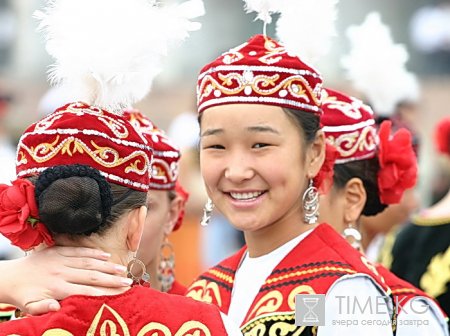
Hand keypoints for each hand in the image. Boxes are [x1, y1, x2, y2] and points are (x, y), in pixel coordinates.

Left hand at [3, 246, 130, 315]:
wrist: (10, 276)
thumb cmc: (23, 295)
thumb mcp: (29, 306)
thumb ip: (43, 308)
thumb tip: (58, 307)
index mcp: (56, 288)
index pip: (86, 291)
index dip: (105, 292)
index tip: (120, 293)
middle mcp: (61, 273)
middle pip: (91, 276)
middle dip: (111, 279)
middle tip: (128, 282)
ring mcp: (61, 260)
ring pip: (88, 262)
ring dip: (106, 266)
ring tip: (122, 269)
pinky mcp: (58, 251)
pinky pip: (78, 250)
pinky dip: (93, 252)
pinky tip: (105, 255)